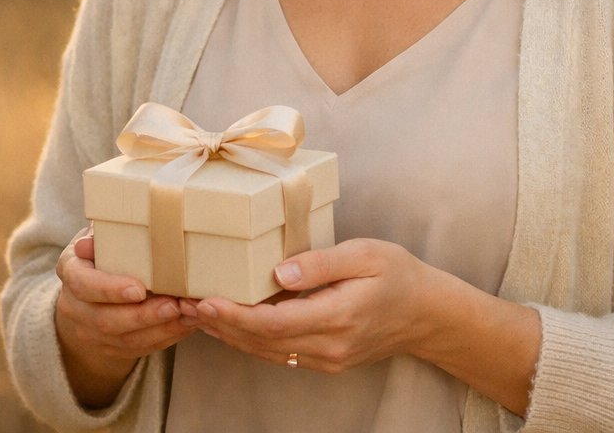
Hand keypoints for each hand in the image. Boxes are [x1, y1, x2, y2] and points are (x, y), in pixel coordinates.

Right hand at [54, 226, 198, 404]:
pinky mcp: (110, 348)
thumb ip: (103, 234)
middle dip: (143, 315)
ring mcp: (90, 332)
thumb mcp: (98, 237)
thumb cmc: (102, 253)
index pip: (84, 285)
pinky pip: (139, 349)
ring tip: (187, 315)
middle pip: (106, 320)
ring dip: (160, 329)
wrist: (88, 292)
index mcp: (70, 272)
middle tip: (174, 305)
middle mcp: (74, 307)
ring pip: (125, 340)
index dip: (110, 289)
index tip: (139, 289)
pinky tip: (186, 325)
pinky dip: (165, 338)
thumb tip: (98, 234)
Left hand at [181, 238, 434, 372]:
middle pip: (263, 341)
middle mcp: (329, 344)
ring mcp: (327, 358)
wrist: (428, 314)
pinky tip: (233, 324)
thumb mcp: (365, 254)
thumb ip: (321, 263)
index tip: (206, 300)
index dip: (235, 315)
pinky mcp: (326, 360)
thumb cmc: (398, 273)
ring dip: (232, 335)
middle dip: (222, 325)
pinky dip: (253, 340)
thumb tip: (278, 272)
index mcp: (337, 315)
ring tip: (199, 313)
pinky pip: (281, 354)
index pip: (274, 322)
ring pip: (268, 352)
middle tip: (186, 304)